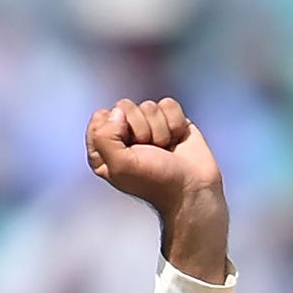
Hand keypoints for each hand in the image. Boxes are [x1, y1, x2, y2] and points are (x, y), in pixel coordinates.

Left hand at [85, 97, 227, 281]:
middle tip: (148, 151)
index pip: (100, 118)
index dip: (115, 130)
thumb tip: (117, 112)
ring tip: (163, 150)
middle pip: (124, 107)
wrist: (192, 188)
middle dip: (140, 129)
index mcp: (104, 149)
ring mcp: (147, 126)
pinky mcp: (169, 120)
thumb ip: (105, 137)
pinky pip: (168, 105)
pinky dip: (175, 123)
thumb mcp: (119, 166)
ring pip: (148, 106)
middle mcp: (123, 136)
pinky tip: (176, 140)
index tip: (127, 148)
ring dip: (159, 130)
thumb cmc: (155, 182)